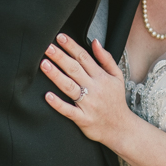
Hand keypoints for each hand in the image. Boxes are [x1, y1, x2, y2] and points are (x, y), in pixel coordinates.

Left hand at [40, 34, 132, 149]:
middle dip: (60, 56)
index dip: (71, 46)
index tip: (60, 37)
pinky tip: (47, 96)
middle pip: (74, 69)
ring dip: (56, 75)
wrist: (121, 128)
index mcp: (101, 77)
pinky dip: (58, 103)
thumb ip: (106, 58)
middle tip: (47, 46)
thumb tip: (95, 41)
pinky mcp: (83, 119)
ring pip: (69, 87)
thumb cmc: (116, 100)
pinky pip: (69, 111)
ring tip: (44, 64)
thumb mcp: (117, 77)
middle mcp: (94, 88)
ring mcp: (88, 104)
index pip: (84, 57)